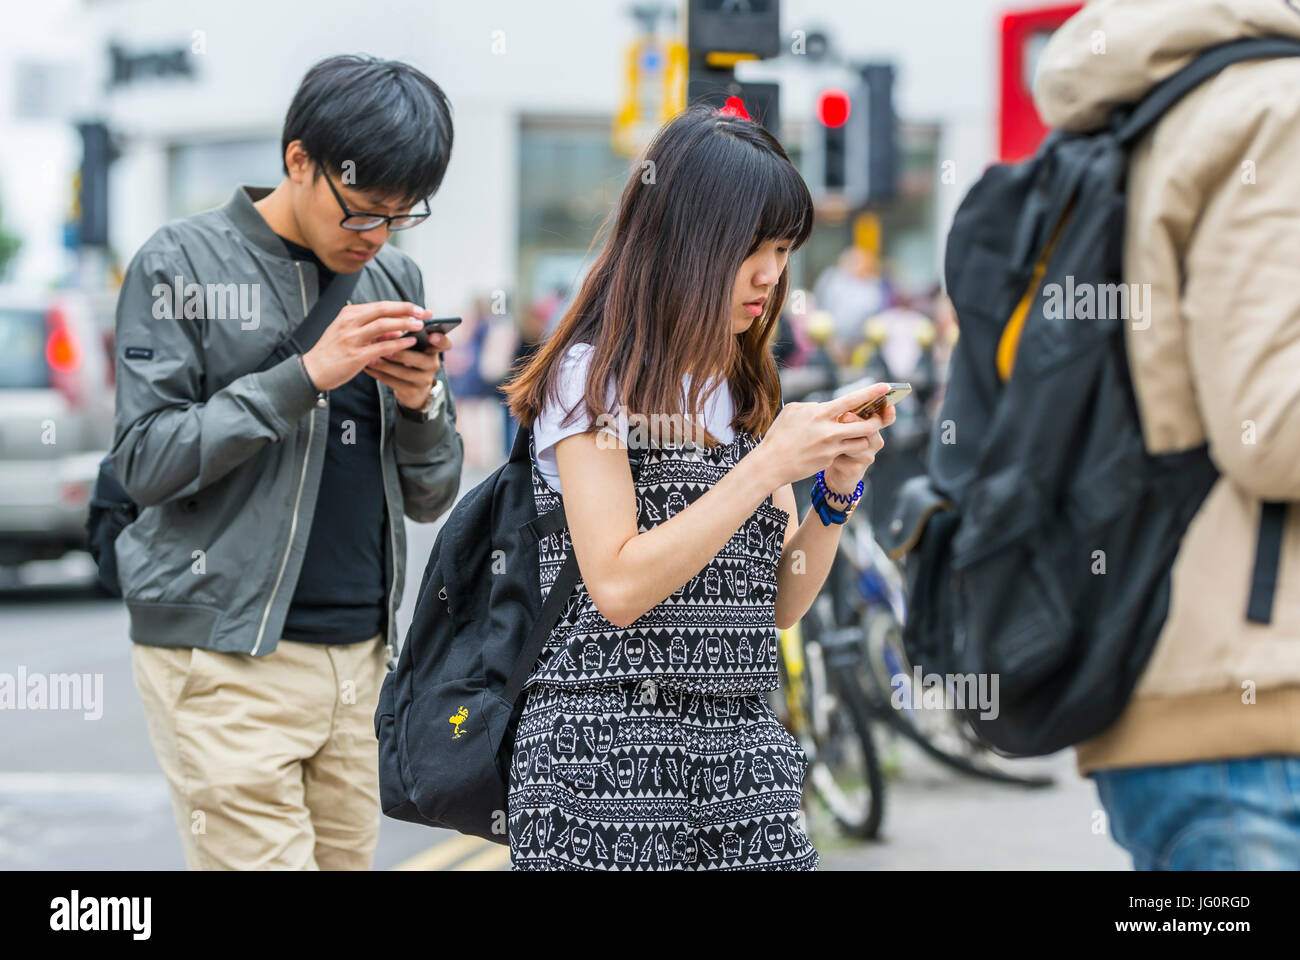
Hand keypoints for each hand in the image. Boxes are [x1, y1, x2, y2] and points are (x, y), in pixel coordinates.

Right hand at [301, 301, 430, 392]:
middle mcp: (350, 322)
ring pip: (383, 325)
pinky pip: (381, 346)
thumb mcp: (351, 334)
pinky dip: (398, 343)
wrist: (313, 370)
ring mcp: (352, 338)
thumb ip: (374, 331)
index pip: (380, 305)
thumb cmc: (333, 352)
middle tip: (424, 313)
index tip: (418, 308)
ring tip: (420, 326)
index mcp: (349, 314)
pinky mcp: (356, 355)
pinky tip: (410, 343)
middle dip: (407, 310)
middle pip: (384, 310)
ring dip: (404, 324)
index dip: (402, 306)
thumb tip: (398, 329)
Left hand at [363, 333, 451, 408]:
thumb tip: (388, 319)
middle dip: (401, 354)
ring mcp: (424, 380)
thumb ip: (407, 334)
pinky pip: (392, 382)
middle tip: (384, 347)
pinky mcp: (412, 392)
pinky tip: (367, 367)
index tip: (431, 337)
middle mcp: (433, 365)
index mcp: (434, 349)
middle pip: (420, 359)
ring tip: (369, 356)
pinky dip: (378, 374)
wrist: (413, 389)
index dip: (440, 340)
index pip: (445, 344)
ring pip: (403, 372)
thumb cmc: (410, 359)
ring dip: (385, 364)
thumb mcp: (414, 347)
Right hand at [753, 382, 891, 488]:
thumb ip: (815, 406)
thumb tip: (828, 407)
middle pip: (866, 426)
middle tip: (879, 417)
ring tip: (857, 434)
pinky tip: (831, 448)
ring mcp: (831, 448)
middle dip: (877, 421)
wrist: (771, 464)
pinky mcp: (830, 462)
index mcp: (820, 414)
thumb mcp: (794, 411)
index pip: (851, 400)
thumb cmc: (780, 434)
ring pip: (862, 442)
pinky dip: (844, 449)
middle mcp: (829, 431)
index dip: (871, 392)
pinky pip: (845, 453)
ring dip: (863, 437)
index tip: (886, 386)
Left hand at [824, 400, 895, 493]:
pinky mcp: (856, 468)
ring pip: (860, 443)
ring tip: (833, 434)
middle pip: (872, 428)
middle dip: (859, 421)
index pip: (885, 417)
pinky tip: (826, 451)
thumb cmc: (838, 439)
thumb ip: (847, 416)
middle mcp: (875, 440)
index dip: (888, 411)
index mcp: (873, 426)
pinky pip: (846, 456)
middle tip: (846, 416)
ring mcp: (868, 455)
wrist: (832, 466)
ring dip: (844, 437)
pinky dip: (835, 452)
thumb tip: (846, 414)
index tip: (888, 404)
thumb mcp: (843, 425)